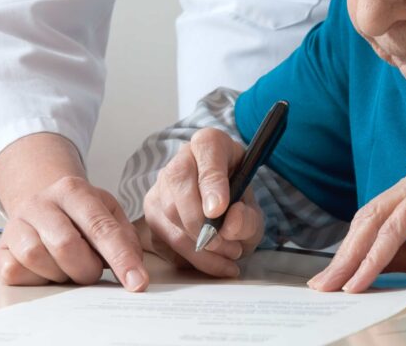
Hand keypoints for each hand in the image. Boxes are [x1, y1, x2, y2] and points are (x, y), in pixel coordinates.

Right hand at [0, 177, 147, 290]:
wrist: (41, 201)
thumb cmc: (79, 212)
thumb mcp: (106, 211)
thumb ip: (124, 236)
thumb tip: (134, 267)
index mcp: (73, 189)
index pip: (100, 226)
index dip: (121, 257)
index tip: (137, 282)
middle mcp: (42, 202)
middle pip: (66, 244)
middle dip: (86, 268)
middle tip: (93, 271)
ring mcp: (17, 223)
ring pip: (37, 258)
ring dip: (61, 274)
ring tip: (69, 267)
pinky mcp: (1, 248)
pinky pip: (16, 272)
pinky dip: (37, 278)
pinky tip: (48, 269)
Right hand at [140, 128, 264, 277]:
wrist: (226, 213)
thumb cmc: (238, 202)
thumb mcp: (253, 209)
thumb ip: (248, 217)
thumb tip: (231, 223)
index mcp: (210, 143)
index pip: (207, 149)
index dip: (212, 181)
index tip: (220, 209)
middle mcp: (182, 159)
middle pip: (180, 181)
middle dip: (200, 221)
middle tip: (223, 242)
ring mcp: (162, 184)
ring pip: (169, 212)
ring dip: (197, 243)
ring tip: (226, 252)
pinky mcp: (152, 211)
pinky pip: (163, 236)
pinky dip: (188, 257)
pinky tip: (211, 261)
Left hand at [307, 159, 405, 292]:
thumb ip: (399, 255)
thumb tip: (361, 268)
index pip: (375, 217)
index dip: (352, 249)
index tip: (333, 278)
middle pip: (369, 217)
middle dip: (344, 255)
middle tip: (322, 286)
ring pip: (375, 222)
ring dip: (351, 259)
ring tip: (335, 287)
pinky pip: (392, 229)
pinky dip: (373, 257)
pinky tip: (359, 280)